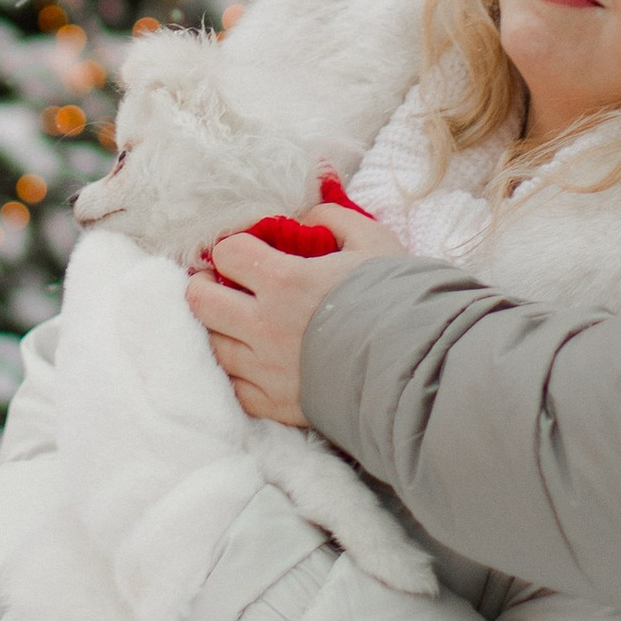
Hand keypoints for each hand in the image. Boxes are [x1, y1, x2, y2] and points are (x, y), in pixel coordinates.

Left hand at [192, 219, 401, 426]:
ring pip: (212, 345)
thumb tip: (304, 216)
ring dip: (218, 329)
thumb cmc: (398, 299)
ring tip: (235, 322)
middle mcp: (265, 325)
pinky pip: (233, 388)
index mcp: (284, 281)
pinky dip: (235, 372)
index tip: (242, 252)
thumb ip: (332, 217)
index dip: (231, 248)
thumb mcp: (372, 241)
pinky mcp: (275, 404)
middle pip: (200, 301)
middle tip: (219, 283)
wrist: (420, 368)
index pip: (225, 253)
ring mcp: (266, 369)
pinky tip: (251, 360)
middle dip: (204, 286)